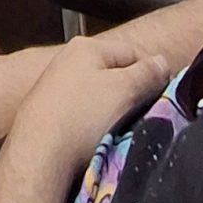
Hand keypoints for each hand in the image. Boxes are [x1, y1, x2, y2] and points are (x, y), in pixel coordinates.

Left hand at [8, 38, 171, 185]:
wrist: (37, 156)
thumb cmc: (81, 117)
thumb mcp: (123, 90)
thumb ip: (146, 73)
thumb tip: (162, 61)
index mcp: (86, 47)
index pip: (132, 52)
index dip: (152, 72)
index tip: (165, 96)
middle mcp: (67, 61)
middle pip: (114, 73)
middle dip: (132, 93)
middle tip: (147, 116)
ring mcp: (55, 87)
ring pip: (98, 96)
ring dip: (114, 112)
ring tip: (124, 131)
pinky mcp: (48, 114)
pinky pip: (82, 114)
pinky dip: (94, 125)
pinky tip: (99, 140)